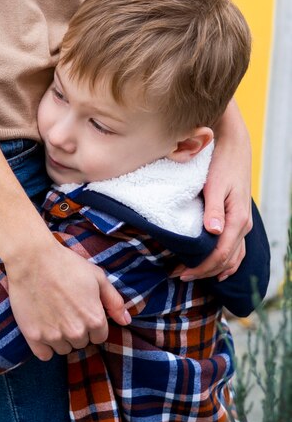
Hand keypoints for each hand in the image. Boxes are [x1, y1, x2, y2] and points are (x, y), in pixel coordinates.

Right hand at [5, 239, 130, 360]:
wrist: (32, 260)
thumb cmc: (66, 264)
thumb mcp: (97, 277)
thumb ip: (114, 301)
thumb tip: (126, 321)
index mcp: (94, 319)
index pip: (99, 336)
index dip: (91, 322)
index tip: (81, 310)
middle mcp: (76, 332)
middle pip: (81, 343)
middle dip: (77, 329)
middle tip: (66, 308)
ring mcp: (54, 336)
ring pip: (63, 349)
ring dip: (61, 337)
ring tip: (53, 314)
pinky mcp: (34, 337)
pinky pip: (45, 355)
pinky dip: (44, 346)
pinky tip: (43, 326)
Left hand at [176, 101, 252, 281]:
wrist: (233, 147)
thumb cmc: (221, 164)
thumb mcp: (214, 185)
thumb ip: (213, 209)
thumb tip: (214, 232)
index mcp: (237, 220)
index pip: (219, 255)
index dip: (200, 268)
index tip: (179, 272)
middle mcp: (243, 225)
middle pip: (226, 261)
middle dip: (203, 272)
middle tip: (178, 275)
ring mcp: (243, 222)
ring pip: (234, 257)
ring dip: (215, 269)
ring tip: (193, 274)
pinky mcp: (238, 217)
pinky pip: (237, 248)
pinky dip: (227, 261)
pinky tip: (218, 267)